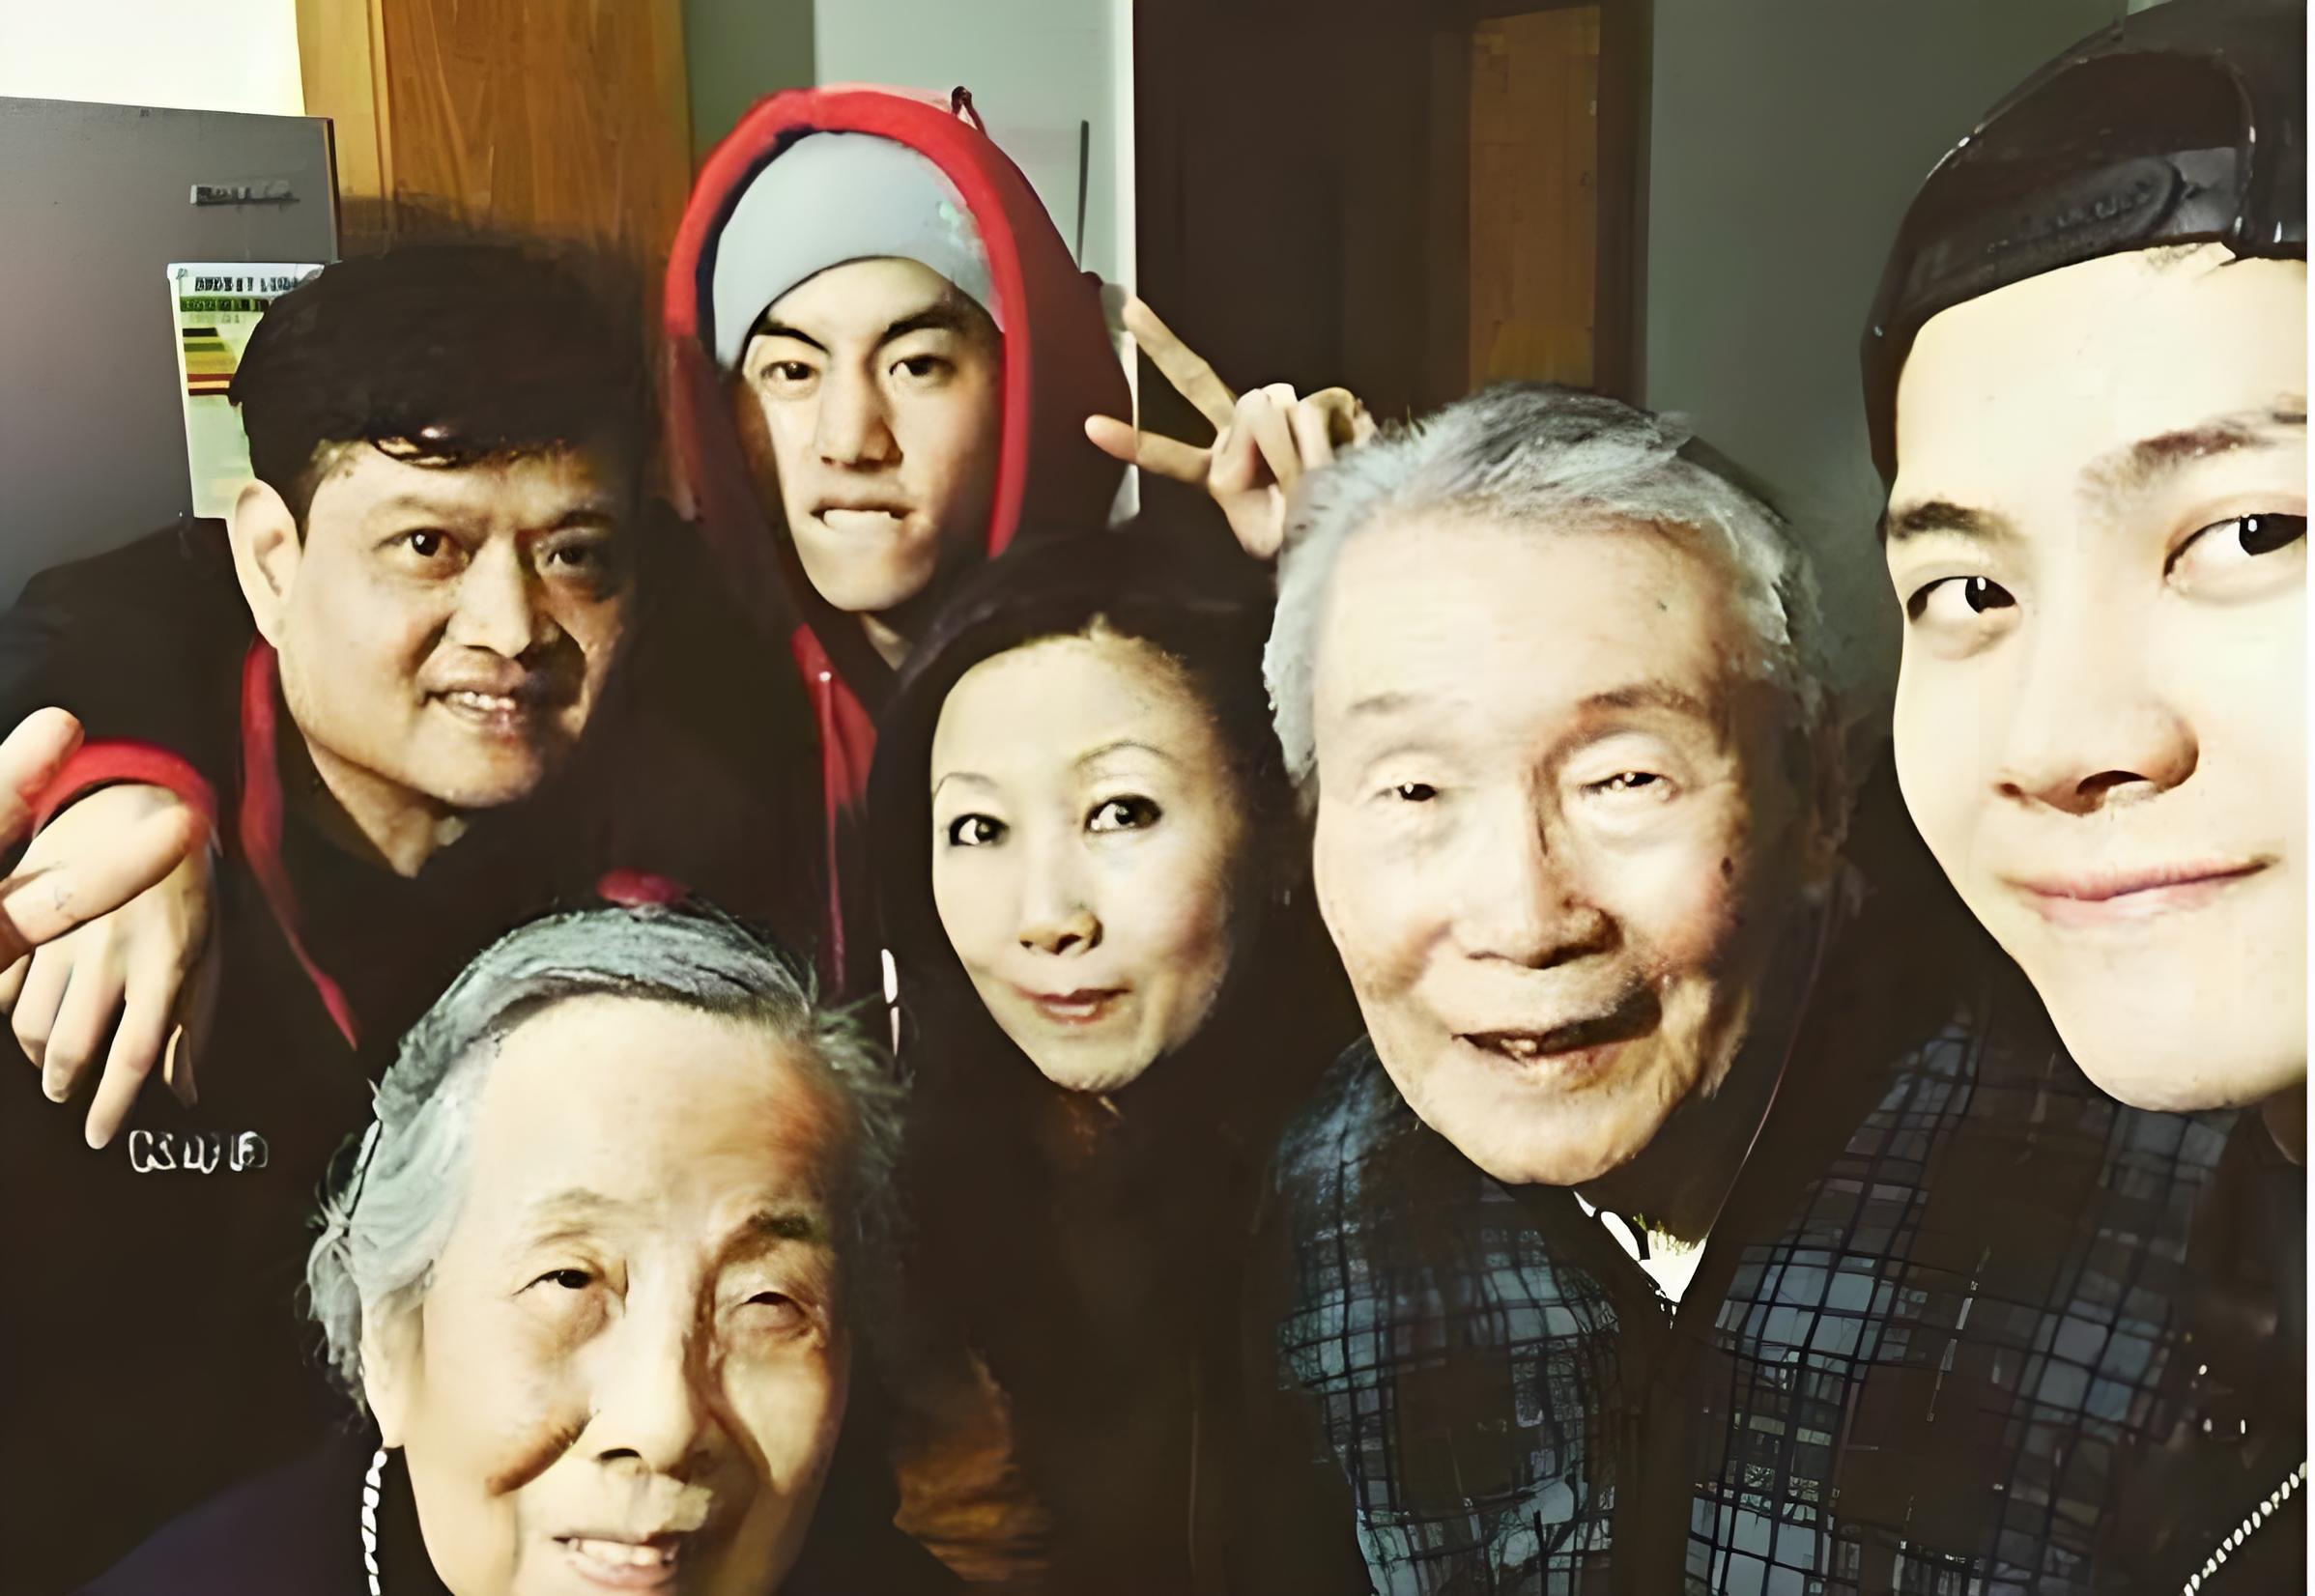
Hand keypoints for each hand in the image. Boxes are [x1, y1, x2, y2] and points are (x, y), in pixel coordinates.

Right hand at [0, 718, 212, 1147]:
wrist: (134, 803)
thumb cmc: (185, 887)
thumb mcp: (205, 949)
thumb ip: (192, 1021)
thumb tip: (185, 1091)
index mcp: (164, 961)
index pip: (135, 1054)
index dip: (114, 1106)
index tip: (101, 1137)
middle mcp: (109, 951)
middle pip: (71, 1048)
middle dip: (65, 1086)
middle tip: (68, 1098)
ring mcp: (61, 933)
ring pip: (29, 1023)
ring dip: (39, 1052)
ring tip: (53, 1061)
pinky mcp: (23, 913)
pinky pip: (3, 986)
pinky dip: (11, 1009)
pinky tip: (26, 1015)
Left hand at [1085, 292, 1377, 560]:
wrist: (1361, 528)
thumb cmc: (1310, 536)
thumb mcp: (1269, 533)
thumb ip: (1257, 473)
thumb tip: (1275, 406)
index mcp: (1220, 473)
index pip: (1169, 456)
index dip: (1131, 443)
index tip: (1090, 427)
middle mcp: (1240, 435)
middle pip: (1195, 381)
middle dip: (1159, 344)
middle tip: (1126, 307)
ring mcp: (1277, 413)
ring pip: (1267, 413)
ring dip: (1293, 453)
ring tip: (1315, 480)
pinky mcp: (1321, 400)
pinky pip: (1310, 414)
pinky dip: (1325, 442)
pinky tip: (1340, 455)